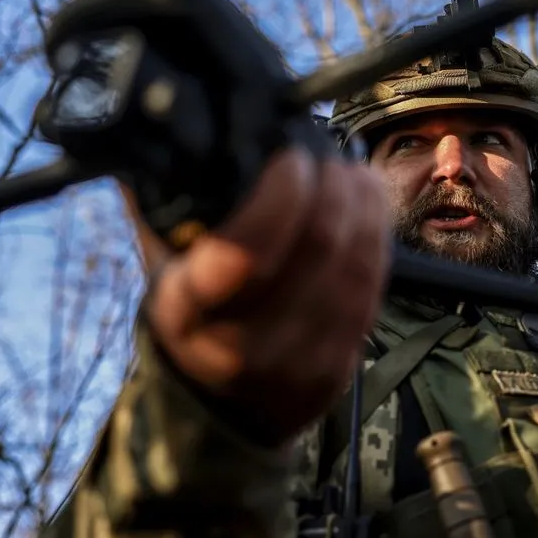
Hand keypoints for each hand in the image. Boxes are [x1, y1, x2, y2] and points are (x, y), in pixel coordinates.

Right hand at [142, 148, 391, 445]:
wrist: (215, 406)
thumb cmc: (191, 313)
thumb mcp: (162, 263)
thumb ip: (169, 201)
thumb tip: (185, 132)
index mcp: (188, 312)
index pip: (246, 252)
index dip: (281, 194)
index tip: (289, 155)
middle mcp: (242, 346)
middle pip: (317, 247)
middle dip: (331, 185)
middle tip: (325, 154)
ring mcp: (296, 363)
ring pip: (354, 264)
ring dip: (361, 204)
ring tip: (348, 170)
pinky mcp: (338, 370)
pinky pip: (372, 289)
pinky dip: (376, 236)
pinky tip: (368, 204)